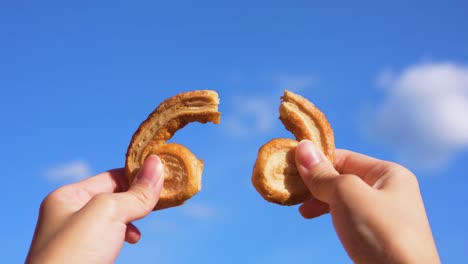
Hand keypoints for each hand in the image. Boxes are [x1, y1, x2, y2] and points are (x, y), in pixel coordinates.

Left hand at [26, 155, 163, 263]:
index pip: (111, 176)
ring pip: (117, 217)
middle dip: (140, 195)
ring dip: (136, 215)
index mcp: (68, 196)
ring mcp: (81, 237)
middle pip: (115, 195)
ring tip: (150, 215)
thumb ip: (135, 192)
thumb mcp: (108, 212)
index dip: (138, 173)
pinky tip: (135, 239)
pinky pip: (114, 236)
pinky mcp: (90, 256)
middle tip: (168, 194)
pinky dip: (129, 233)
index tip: (165, 173)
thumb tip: (157, 163)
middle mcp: (72, 214)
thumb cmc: (76, 253)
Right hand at [295, 140, 439, 263]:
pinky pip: (345, 216)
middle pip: (342, 177)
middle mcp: (387, 190)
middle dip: (315, 183)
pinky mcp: (374, 235)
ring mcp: (381, 214)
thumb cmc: (379, 232)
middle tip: (291, 190)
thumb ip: (323, 173)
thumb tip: (303, 146)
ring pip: (341, 198)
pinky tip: (314, 217)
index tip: (289, 166)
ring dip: (318, 200)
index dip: (316, 160)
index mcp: (388, 173)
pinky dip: (327, 214)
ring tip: (301, 209)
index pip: (344, 157)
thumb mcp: (347, 194)